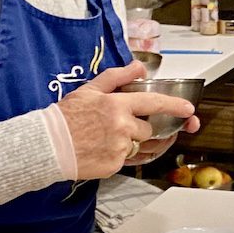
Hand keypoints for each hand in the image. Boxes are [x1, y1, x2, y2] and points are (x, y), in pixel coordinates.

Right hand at [55, 61, 196, 178]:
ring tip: (108, 139)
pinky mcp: (114, 165)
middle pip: (147, 130)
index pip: (154, 103)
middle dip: (138, 129)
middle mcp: (122, 126)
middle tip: (115, 127)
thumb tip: (139, 68)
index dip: (174, 105)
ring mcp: (119, 147)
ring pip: (139, 146)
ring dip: (130, 143)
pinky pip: (127, 160)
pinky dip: (118, 156)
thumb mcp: (89, 89)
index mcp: (117, 105)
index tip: (188, 108)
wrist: (45, 146)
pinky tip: (101, 150)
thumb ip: (117, 77)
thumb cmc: (65, 117)